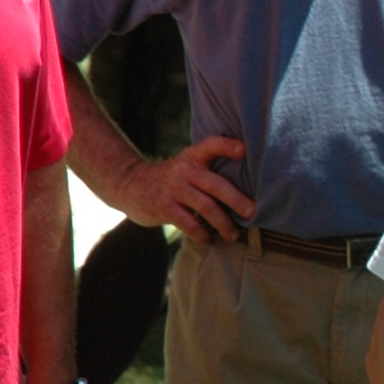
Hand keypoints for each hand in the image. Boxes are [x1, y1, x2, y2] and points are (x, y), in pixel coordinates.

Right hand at [111, 134, 255, 242]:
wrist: (130, 184)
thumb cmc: (171, 179)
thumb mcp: (187, 165)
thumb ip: (209, 171)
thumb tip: (245, 193)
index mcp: (193, 156)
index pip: (211, 145)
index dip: (227, 146)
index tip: (244, 150)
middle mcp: (184, 170)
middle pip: (215, 184)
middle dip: (236, 199)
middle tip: (253, 212)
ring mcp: (174, 189)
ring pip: (205, 206)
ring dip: (223, 223)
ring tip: (233, 235)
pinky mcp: (164, 207)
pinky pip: (188, 223)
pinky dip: (201, 233)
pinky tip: (208, 239)